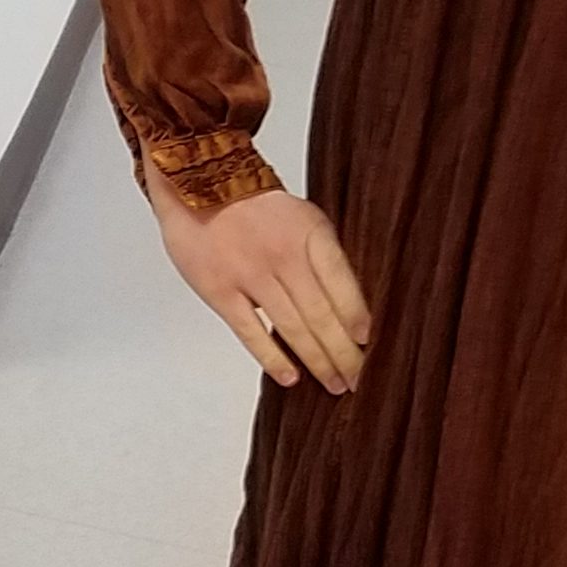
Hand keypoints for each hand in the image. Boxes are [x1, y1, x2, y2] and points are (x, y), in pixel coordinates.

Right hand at [143, 166, 370, 394]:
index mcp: (310, 233)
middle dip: (344, 352)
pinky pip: (251, 332)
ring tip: (335, 384)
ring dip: (317, 361)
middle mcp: (283, 255)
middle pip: (322, 314)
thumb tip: (352, 309)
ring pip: (293, 327)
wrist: (196, 183)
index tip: (371, 344)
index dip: (357, 317)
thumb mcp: (303, 218)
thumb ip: (324, 257)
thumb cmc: (256, 206)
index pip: (342, 282)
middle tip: (359, 380)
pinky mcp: (220, 291)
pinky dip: (273, 358)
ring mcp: (250, 275)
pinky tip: (291, 377)